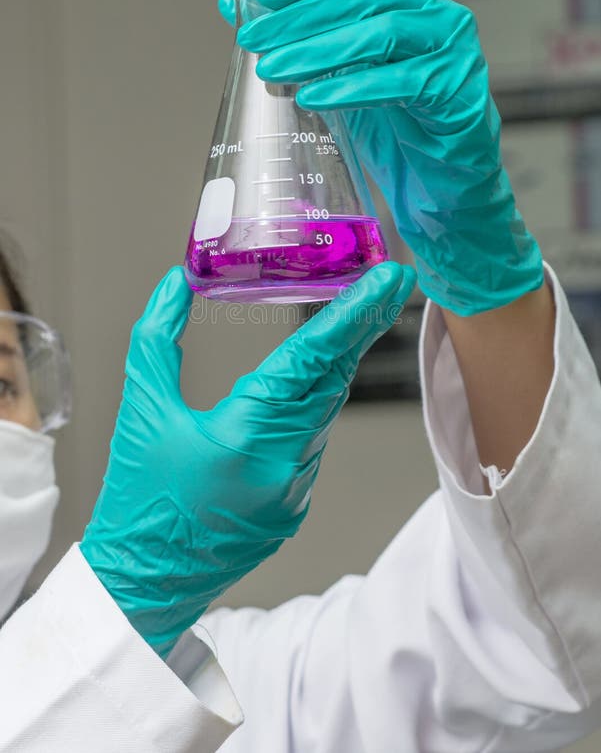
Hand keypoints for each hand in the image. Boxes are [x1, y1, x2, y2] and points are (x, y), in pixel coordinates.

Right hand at [80, 262, 415, 656]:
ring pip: (328, 410)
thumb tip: (176, 285)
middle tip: (391, 284)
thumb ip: (157, 338)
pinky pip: (315, 441)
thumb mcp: (140, 411)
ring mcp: (295, 489)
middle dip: (364, 327)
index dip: (353, 314)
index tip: (388, 281)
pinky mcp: (295, 505)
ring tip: (358, 319)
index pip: (309, 359)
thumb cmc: (139, 500)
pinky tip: (314, 381)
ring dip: (339, 365)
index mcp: (245, 436)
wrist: (144, 582)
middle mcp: (283, 464)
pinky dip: (317, 404)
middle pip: (334, 380)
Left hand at [219, 0, 542, 315]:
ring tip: (277, 68)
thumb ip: (299, 42)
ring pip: (383, 33)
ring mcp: (454, 52)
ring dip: (321, 50)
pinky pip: (404, 83)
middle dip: (303, 18)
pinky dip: (354, 89)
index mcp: (409, 2)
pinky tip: (316, 98)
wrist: (439, 187)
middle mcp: (436, 17)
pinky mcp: (459, 93)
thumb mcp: (340, 80)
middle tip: (257, 40)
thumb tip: (233, 7)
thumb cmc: (394, 130)